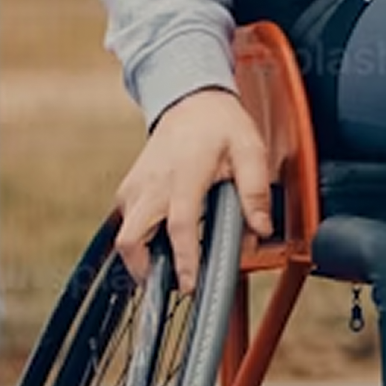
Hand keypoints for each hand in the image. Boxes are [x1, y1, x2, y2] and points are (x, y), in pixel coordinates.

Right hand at [113, 86, 273, 276]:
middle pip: (131, 239)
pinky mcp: (129, 188)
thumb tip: (261, 228)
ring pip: (124, 234)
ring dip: (142, 257)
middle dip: (144, 270)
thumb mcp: (250, 149)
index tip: (189, 285)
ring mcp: (136, 186)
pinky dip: (140, 240)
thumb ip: (256, 189)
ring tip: (172, 266)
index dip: (183, 260)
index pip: (179, 225)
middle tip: (173, 284)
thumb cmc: (220, 125)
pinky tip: (164, 242)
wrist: (190, 100)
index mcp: (184, 175)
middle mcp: (152, 184)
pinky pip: (126, 223)